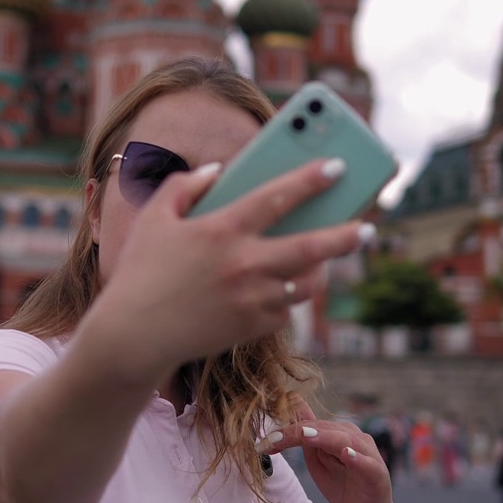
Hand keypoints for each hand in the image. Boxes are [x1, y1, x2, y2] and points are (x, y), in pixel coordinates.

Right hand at [88, 159, 365, 368]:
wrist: (135, 335)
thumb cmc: (142, 271)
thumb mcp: (155, 217)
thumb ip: (184, 185)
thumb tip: (219, 170)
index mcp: (221, 229)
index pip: (277, 197)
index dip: (310, 179)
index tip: (338, 167)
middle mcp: (243, 264)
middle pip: (311, 247)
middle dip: (345, 236)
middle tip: (367, 227)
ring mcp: (251, 299)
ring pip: (305, 283)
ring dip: (322, 270)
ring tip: (329, 259)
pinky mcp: (251, 327)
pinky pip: (285, 308)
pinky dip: (290, 295)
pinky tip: (292, 285)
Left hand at [258, 395, 399, 502]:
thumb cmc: (342, 486)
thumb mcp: (317, 462)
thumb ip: (306, 439)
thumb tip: (291, 409)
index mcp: (337, 433)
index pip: (309, 426)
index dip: (286, 431)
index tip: (264, 442)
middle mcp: (354, 437)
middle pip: (322, 429)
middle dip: (296, 433)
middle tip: (273, 439)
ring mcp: (368, 453)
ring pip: (344, 440)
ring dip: (324, 437)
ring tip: (306, 436)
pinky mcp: (378, 473)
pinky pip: (367, 463)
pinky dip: (357, 458)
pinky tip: (346, 454)